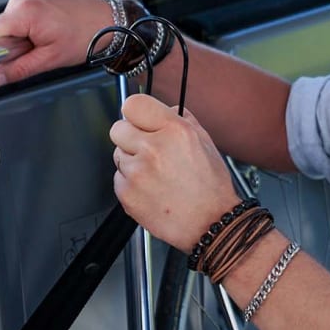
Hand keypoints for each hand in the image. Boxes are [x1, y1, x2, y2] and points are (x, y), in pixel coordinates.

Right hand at [0, 0, 114, 88]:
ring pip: (6, 26)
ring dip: (21, 38)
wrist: (108, 20)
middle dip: (11, 46)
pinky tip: (48, 32)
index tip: (14, 59)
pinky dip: (27, 30)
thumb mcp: (50, 59)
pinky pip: (17, 19)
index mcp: (23, 12)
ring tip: (47, 40)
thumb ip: (18, 69)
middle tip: (39, 49)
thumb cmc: (85, 36)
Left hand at [110, 95, 242, 251]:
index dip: (135, 113)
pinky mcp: (127, 193)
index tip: (137, 120)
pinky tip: (151, 190)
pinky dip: (131, 184)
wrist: (211, 224)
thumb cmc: (211, 188)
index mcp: (174, 130)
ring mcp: (137, 172)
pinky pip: (119, 179)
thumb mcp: (205, 143)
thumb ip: (182, 119)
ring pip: (118, 155)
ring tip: (155, 175)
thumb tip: (166, 109)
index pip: (133, 104)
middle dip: (129, 137)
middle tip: (146, 150)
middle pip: (118, 128)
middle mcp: (153, 148)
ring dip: (131, 162)